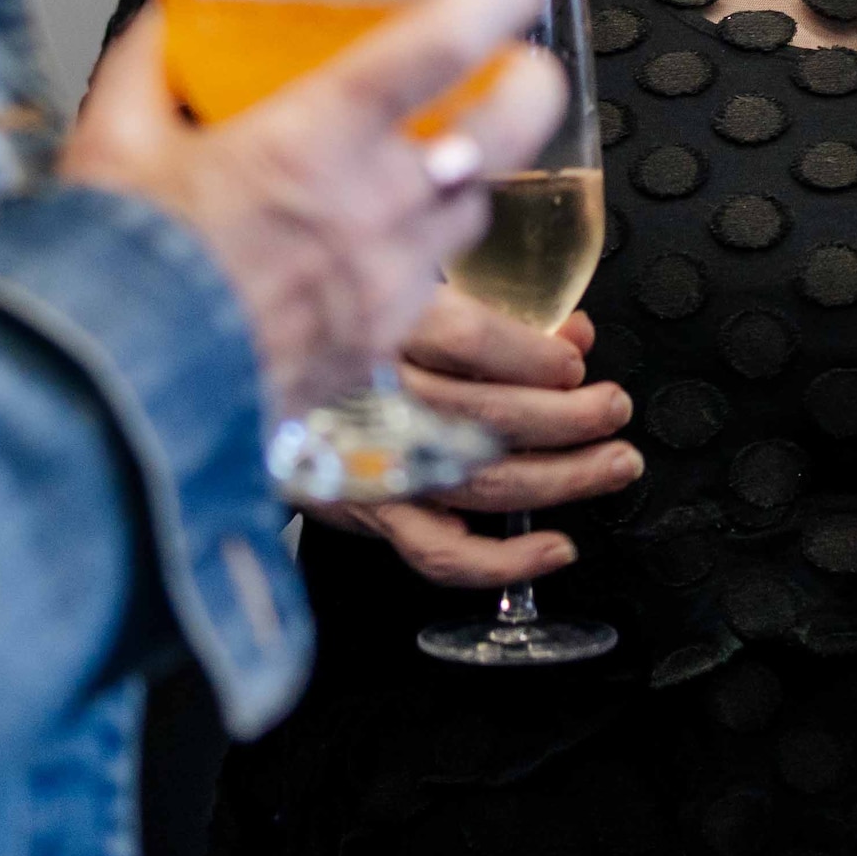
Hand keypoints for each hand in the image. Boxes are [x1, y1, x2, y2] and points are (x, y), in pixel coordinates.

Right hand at [65, 0, 563, 410]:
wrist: (115, 398)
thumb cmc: (117, 272)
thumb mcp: (114, 142)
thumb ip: (149, 65)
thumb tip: (167, 20)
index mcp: (318, 136)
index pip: (445, 40)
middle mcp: (376, 203)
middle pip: (513, 126)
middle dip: (534, 82)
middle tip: (522, 61)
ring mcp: (390, 279)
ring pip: (477, 209)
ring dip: (471, 172)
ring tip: (440, 152)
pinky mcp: (381, 341)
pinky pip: (431, 283)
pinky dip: (420, 250)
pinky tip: (379, 241)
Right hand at [313, 295, 639, 586]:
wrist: (241, 388)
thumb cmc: (337, 338)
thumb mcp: (404, 294)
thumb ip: (493, 309)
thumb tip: (573, 331)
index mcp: (376, 326)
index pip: (468, 340)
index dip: (535, 354)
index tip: (574, 358)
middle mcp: (374, 399)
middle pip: (490, 415)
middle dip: (570, 417)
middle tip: (613, 408)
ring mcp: (376, 466)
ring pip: (484, 481)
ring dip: (565, 478)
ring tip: (615, 463)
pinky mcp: (372, 515)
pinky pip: (442, 554)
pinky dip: (507, 561)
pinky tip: (555, 548)